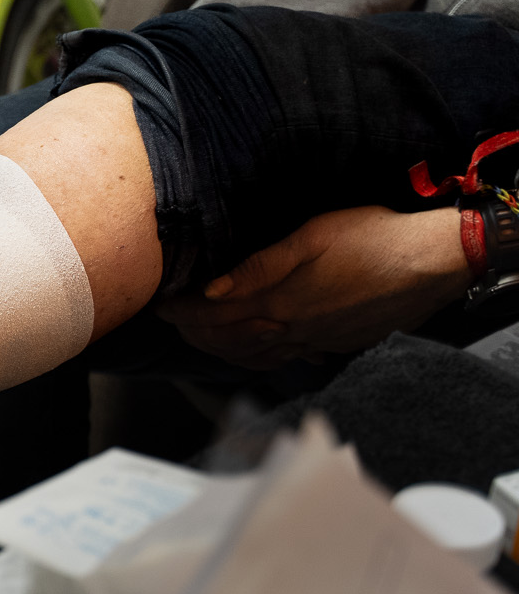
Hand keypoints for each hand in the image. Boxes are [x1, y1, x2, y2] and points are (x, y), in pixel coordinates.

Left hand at [157, 207, 470, 369]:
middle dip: (194, 332)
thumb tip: (213, 288)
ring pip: (253, 354)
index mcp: (280, 301)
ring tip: (200, 337)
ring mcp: (314, 340)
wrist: (433, 262)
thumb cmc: (376, 237)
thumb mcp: (313, 236)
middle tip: (171, 322)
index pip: (214, 316)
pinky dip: (257, 356)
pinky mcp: (334, 342)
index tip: (160, 307)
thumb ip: (260, 265)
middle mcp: (292, 328)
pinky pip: (284, 357)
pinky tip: (252, 350)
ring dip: (221, 347)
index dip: (182, 313)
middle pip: (228, 339)